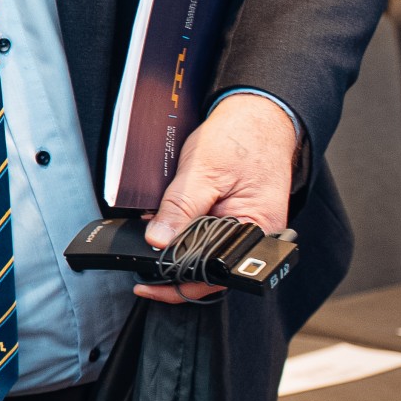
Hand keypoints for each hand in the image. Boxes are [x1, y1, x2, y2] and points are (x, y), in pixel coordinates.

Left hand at [140, 92, 297, 302]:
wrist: (259, 116)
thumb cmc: (241, 140)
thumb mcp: (203, 173)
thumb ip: (180, 209)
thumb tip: (158, 242)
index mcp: (256, 230)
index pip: (214, 275)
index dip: (178, 282)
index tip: (147, 284)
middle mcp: (255, 235)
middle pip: (209, 268)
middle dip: (173, 266)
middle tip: (140, 264)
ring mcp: (246, 227)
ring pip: (206, 252)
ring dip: (177, 248)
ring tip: (151, 238)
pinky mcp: (236, 216)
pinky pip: (208, 234)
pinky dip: (185, 232)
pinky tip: (166, 224)